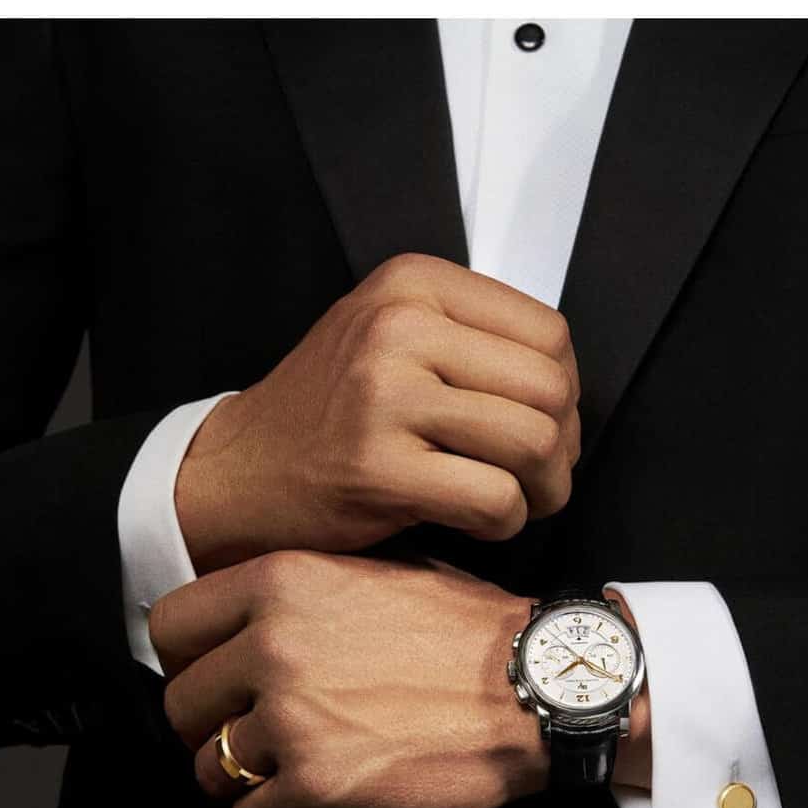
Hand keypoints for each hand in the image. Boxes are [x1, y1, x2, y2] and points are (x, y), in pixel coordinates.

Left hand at [149, 550, 548, 807]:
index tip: (221, 679)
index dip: (194, 660)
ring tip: (313, 766)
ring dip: (253, 779)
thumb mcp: (381, 573)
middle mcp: (275, 646)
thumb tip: (244, 625)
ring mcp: (292, 720)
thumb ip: (303, 592)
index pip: (170, 627)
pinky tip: (332, 797)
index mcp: (283, 582)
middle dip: (221, 726)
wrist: (541, 690)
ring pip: (211, 770)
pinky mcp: (317, 788)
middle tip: (273, 734)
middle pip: (183, 706)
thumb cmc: (471, 635)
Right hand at [174, 253, 583, 571]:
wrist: (238, 472)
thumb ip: (476, 337)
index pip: (549, 333)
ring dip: (543, 489)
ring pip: (535, 442)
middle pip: (550, 390)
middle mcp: (398, 328)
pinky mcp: (377, 468)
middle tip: (536, 474)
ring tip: (513, 498)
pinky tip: (476, 520)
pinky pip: (496, 498)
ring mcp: (384, 397)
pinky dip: (504, 522)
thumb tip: (569, 381)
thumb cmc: (335, 412)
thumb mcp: (394, 336)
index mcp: (412, 285)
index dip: (565, 389)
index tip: (542, 421)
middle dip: (563, 447)